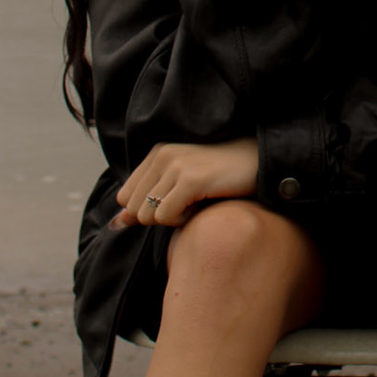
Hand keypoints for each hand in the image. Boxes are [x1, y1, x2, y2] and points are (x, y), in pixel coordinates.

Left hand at [111, 139, 259, 228]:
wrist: (261, 162)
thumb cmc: (223, 175)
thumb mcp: (182, 182)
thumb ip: (147, 199)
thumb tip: (115, 223)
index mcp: (158, 152)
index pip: (126, 196)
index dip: (147, 210)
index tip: (175, 205)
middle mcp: (163, 155)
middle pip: (134, 209)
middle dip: (158, 217)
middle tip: (187, 206)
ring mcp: (176, 166)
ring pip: (147, 216)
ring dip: (171, 219)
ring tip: (195, 205)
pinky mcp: (191, 180)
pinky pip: (166, 217)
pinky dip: (182, 221)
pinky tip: (201, 207)